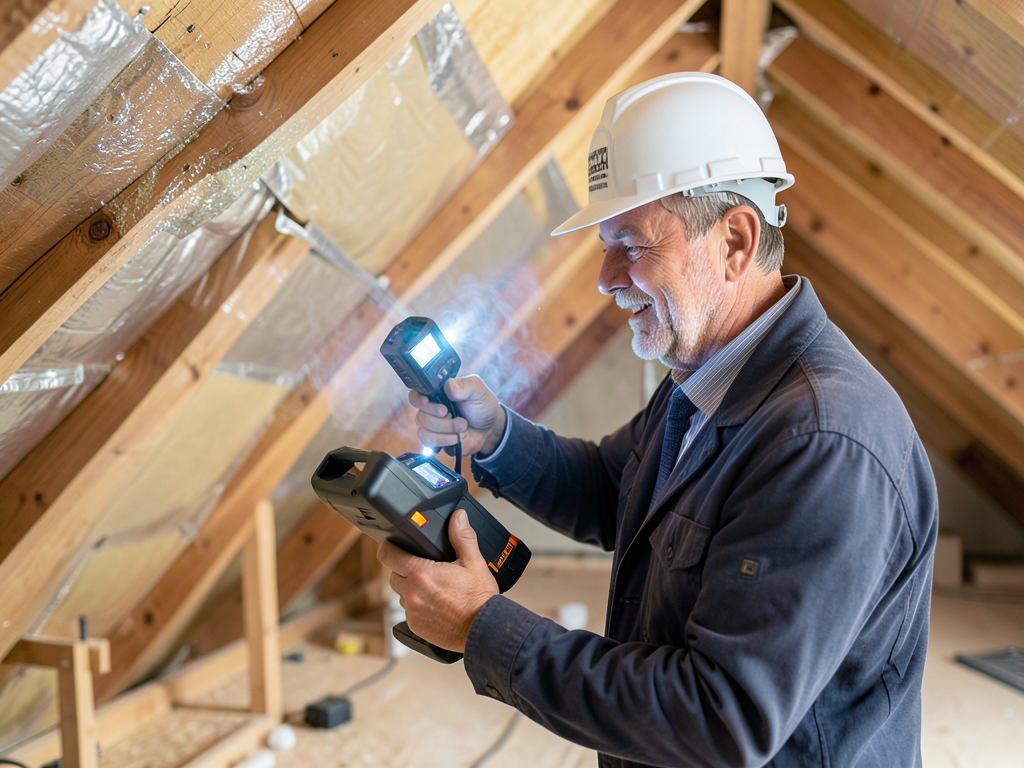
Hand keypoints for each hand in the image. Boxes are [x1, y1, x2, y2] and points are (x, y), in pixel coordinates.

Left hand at [377, 509, 498, 652]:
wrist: (484, 630)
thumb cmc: (479, 599)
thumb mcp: (474, 562)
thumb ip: (462, 537)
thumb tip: (457, 517)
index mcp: (422, 574)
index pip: (388, 555)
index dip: (389, 547)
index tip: (395, 544)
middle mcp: (412, 594)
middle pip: (393, 574)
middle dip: (404, 569)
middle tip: (424, 567)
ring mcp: (412, 613)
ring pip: (401, 594)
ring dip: (411, 589)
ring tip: (433, 588)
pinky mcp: (415, 627)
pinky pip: (409, 612)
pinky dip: (418, 606)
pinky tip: (436, 605)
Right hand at [409, 375, 506, 455]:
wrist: (490, 427)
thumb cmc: (481, 405)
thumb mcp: (478, 390)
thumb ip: (465, 385)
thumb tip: (449, 386)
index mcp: (436, 393)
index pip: (415, 395)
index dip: (420, 401)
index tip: (438, 408)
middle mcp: (430, 409)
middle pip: (422, 416)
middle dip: (444, 421)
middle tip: (461, 419)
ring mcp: (431, 426)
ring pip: (425, 432)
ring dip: (447, 432)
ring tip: (463, 428)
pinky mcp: (435, 441)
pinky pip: (430, 444)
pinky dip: (447, 441)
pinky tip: (459, 438)